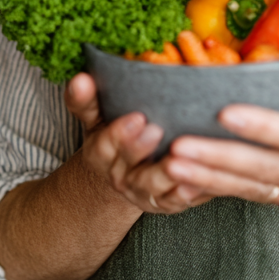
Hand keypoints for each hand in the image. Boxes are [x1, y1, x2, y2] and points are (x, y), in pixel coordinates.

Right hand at [65, 72, 214, 214]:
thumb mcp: (97, 117)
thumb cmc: (114, 134)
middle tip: (156, 130)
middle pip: (128, 164)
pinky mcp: (166, 201)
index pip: (105, 143)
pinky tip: (199, 183)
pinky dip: (187, 193)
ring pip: (152, 186)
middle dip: (140, 149)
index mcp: (102, 151)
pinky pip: (176, 200)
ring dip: (165, 173)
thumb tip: (79, 78)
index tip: (137, 117)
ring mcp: (143, 191)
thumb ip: (87, 100)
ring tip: (178, 156)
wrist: (124, 175)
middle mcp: (120, 175)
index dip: (119, 132)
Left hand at [161, 73, 278, 206]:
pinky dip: (215, 188)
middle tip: (180, 146)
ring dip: (208, 176)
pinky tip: (185, 178)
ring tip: (172, 162)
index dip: (263, 126)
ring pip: (249, 185)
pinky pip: (246, 194)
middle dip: (219, 157)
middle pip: (264, 167)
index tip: (227, 112)